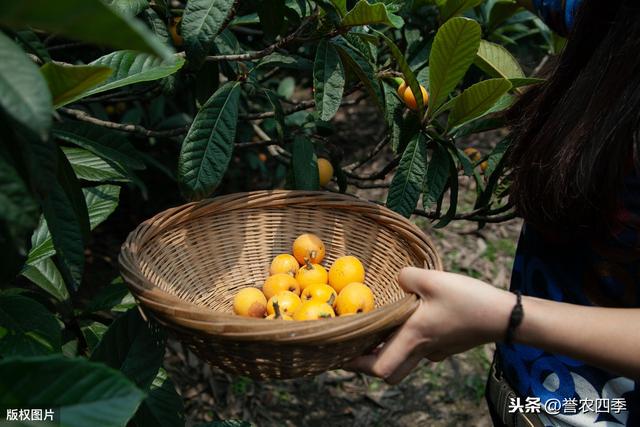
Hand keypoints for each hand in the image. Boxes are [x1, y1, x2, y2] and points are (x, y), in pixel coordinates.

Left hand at [344, 267, 513, 383]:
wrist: (506, 316)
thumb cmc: (468, 299)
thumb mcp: (433, 279)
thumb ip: (407, 276)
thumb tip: (397, 278)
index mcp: (413, 337)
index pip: (378, 367)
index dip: (355, 365)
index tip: (339, 354)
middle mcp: (423, 350)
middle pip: (389, 371)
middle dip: (369, 364)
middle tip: (357, 345)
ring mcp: (436, 351)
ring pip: (405, 359)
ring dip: (388, 349)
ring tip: (378, 329)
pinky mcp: (447, 346)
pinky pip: (420, 349)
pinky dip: (408, 340)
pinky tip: (410, 318)